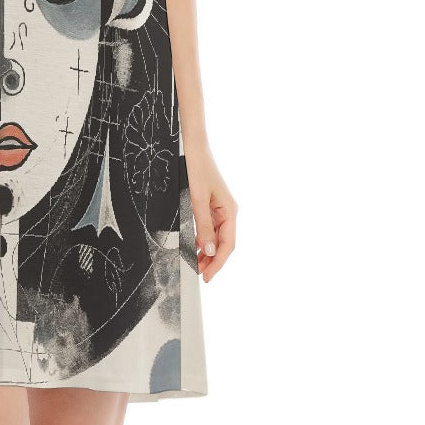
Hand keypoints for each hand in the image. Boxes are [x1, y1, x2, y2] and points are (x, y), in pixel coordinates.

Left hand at [183, 138, 237, 282]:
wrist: (194, 147)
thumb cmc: (197, 169)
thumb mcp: (197, 199)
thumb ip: (203, 225)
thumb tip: (208, 251)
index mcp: (230, 211)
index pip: (227, 245)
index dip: (217, 263)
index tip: (207, 277)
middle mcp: (228, 212)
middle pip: (223, 243)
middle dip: (212, 260)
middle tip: (199, 274)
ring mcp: (220, 209)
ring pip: (217, 237)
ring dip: (207, 251)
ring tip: (196, 264)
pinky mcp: (211, 204)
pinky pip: (210, 227)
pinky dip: (203, 239)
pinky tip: (195, 246)